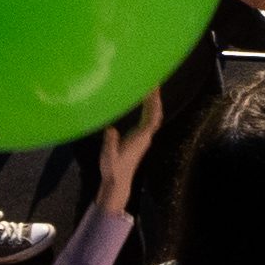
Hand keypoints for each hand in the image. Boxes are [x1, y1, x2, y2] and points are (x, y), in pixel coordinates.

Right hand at [87, 84, 162, 200]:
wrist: (118, 182)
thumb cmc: (113, 169)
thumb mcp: (108, 155)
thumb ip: (110, 142)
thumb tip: (110, 128)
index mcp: (140, 138)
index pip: (152, 117)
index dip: (153, 102)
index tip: (152, 88)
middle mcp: (145, 136)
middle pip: (156, 114)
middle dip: (156, 98)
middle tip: (153, 82)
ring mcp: (144, 138)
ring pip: (154, 117)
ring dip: (153, 103)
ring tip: (150, 89)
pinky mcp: (140, 139)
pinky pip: (148, 121)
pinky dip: (149, 109)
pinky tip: (144, 103)